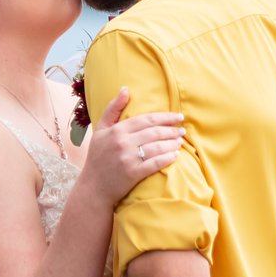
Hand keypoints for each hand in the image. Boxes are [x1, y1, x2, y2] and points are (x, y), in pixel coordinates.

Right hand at [77, 89, 184, 204]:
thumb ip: (112, 109)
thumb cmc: (97, 157)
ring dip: (172, 143)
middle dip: (172, 130)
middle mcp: (123, 142)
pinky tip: (175, 155)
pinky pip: (156, 163)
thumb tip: (125, 89)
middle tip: (182, 130)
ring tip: (180, 141)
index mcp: (116, 130)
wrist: (93, 187)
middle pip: (154, 132)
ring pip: (157, 147)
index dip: (165, 117)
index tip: (178, 116)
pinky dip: (168, 158)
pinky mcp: (133, 173)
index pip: (146, 120)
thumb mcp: (100, 130)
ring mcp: (128, 158)